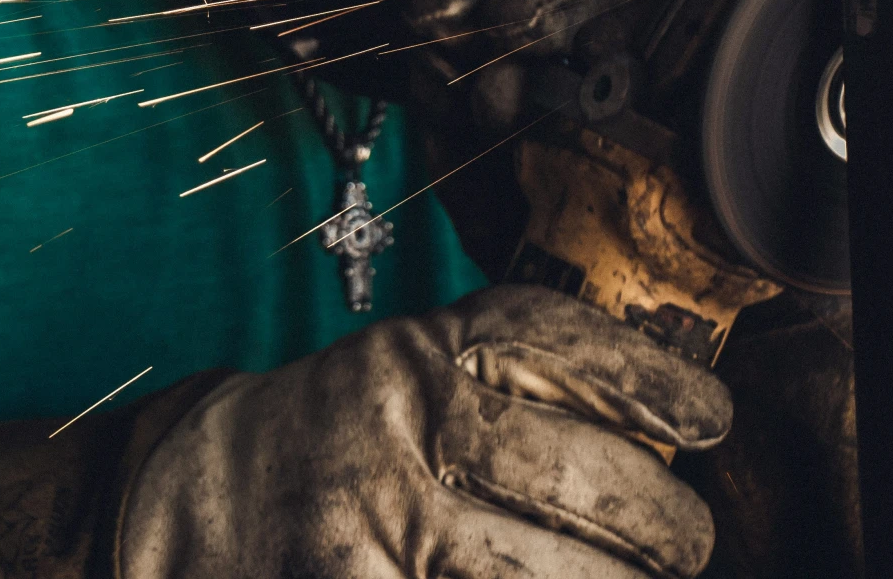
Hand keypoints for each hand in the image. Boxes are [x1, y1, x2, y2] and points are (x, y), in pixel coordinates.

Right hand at [116, 284, 732, 578]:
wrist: (182, 510)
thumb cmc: (313, 443)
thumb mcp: (390, 373)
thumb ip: (488, 381)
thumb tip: (635, 422)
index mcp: (411, 358)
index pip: (551, 338)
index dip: (647, 373)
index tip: (710, 416)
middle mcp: (398, 429)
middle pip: (573, 469)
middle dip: (659, 519)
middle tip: (688, 543)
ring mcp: (381, 526)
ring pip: (544, 568)